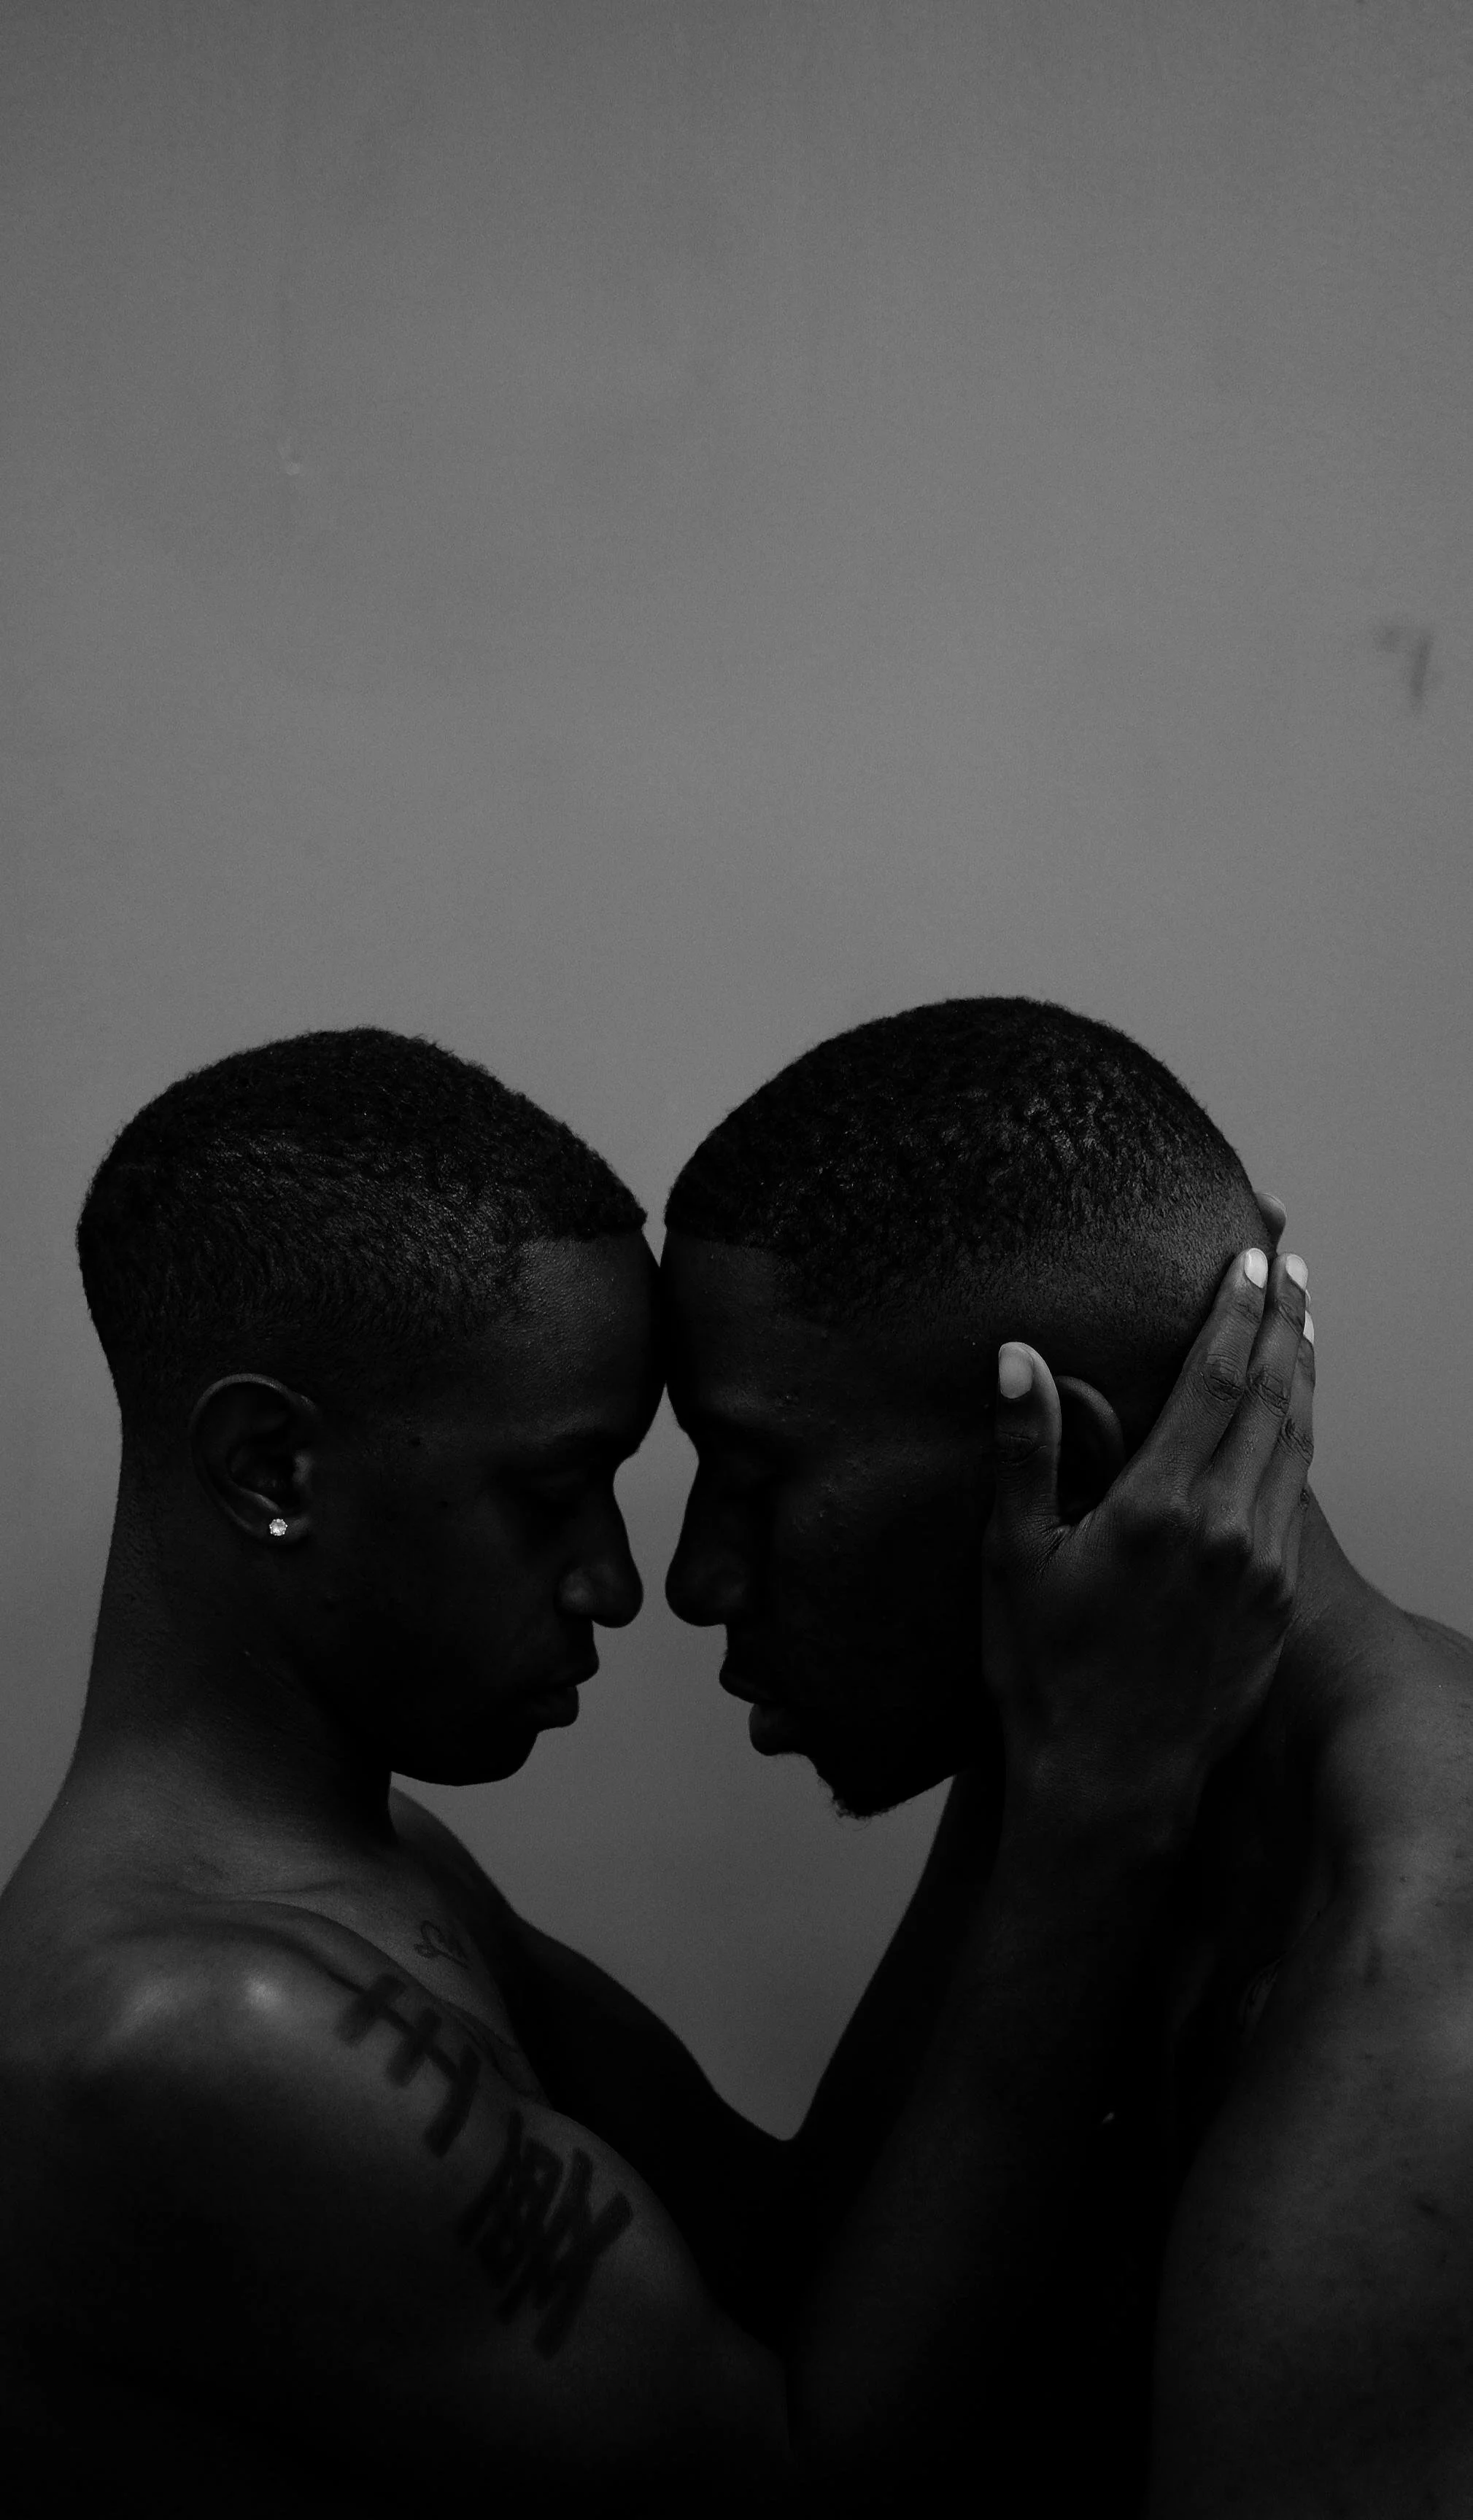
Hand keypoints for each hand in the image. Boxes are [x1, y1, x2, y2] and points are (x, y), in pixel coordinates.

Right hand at [981, 1246, 1314, 1849]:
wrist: (1110, 1787)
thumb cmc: (1043, 1674)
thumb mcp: (1011, 1559)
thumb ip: (1024, 1452)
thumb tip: (1019, 1357)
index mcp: (1161, 1506)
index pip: (1216, 1378)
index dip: (1235, 1309)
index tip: (1250, 1255)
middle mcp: (1228, 1528)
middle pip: (1274, 1396)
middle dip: (1282, 1321)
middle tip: (1288, 1265)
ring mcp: (1264, 1567)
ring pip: (1299, 1443)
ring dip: (1302, 1373)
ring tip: (1300, 1321)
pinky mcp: (1280, 1604)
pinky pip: (1299, 1498)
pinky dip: (1301, 1439)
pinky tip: (1292, 1419)